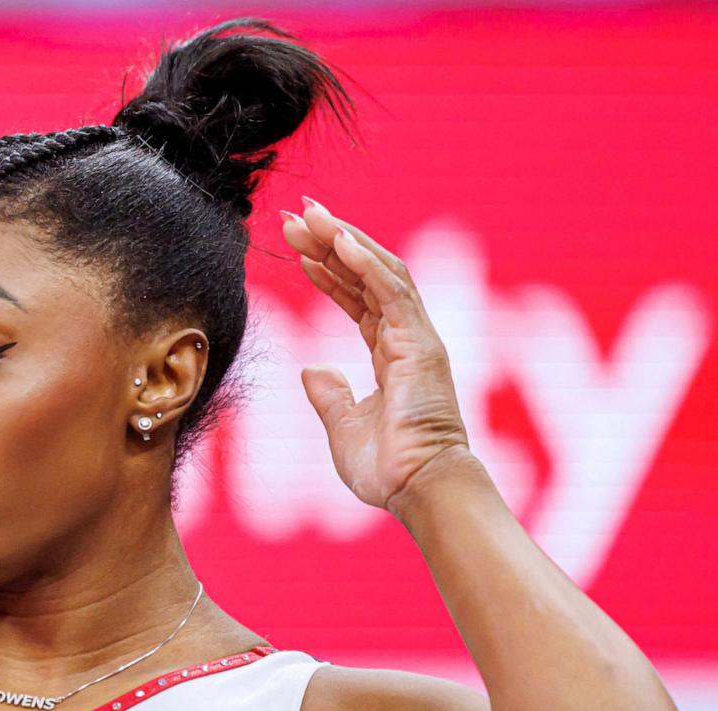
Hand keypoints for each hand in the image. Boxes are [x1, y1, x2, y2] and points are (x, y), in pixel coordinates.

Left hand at [279, 196, 471, 514]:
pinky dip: (366, 263)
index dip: (328, 269)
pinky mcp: (422, 345)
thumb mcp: (343, 427)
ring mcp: (418, 338)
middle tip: (295, 215)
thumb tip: (312, 370)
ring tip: (310, 215)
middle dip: (331, 242)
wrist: (418, 490)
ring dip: (344, 240)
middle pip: (366, 275)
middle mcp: (407, 338)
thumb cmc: (388, 469)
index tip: (297, 245)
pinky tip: (340, 241)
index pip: (357, 297)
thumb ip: (330, 395)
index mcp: (391, 354)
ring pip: (380, 273)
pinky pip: (393, 293)